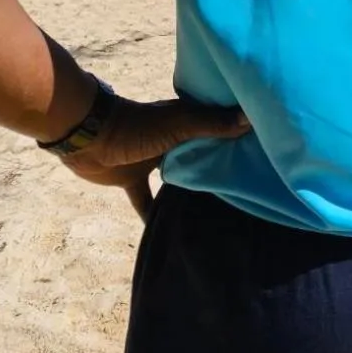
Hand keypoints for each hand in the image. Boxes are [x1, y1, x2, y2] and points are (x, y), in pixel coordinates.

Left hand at [58, 96, 249, 221]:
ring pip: (178, 178)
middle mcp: (173, 140)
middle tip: (247, 185)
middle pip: (200, 154)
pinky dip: (153, 214)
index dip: (237, 137)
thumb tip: (250, 120)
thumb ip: (212, 123)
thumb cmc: (138, 126)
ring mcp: (153, 161)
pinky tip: (167, 232)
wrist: (90, 137)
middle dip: (218, 166)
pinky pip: (147, 200)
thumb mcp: (179, 123)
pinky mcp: (133, 180)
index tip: (261, 152)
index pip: (218, 127)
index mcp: (186, 121)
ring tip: (217, 210)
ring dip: (191, 190)